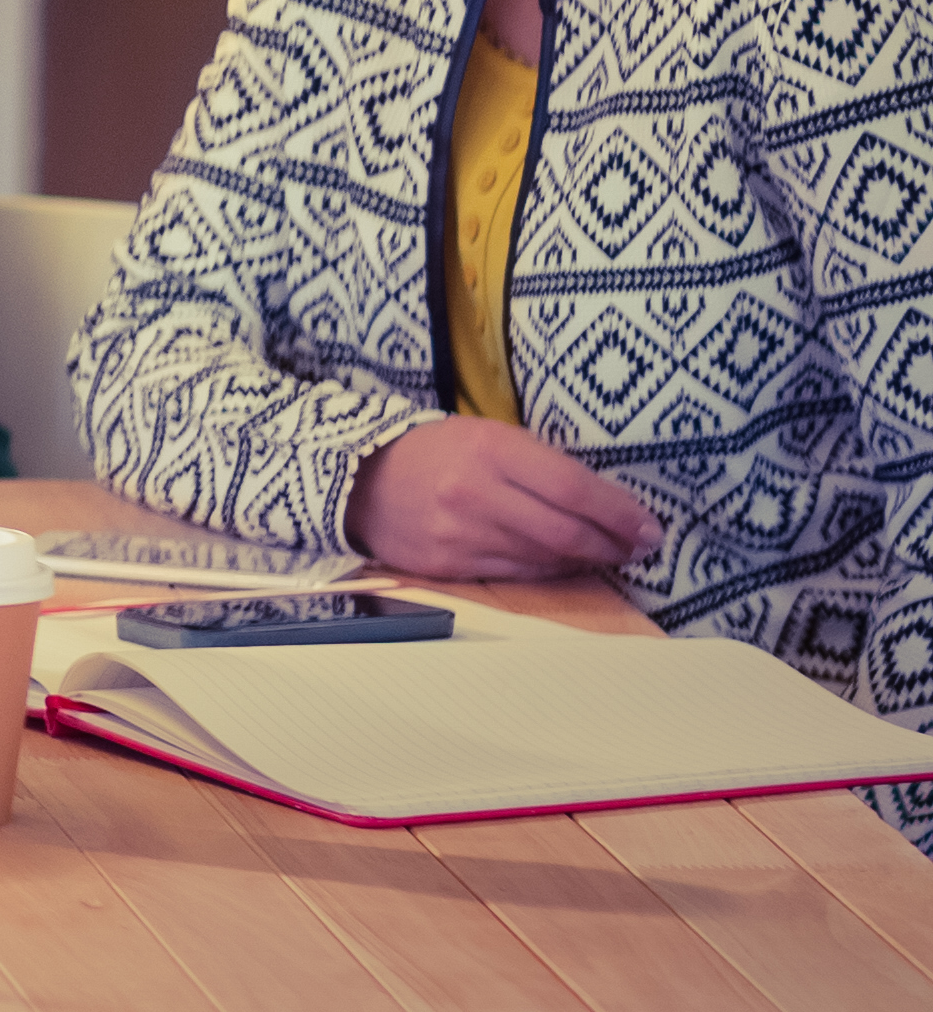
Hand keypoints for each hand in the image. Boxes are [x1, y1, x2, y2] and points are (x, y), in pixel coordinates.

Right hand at [348, 415, 661, 579]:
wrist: (360, 480)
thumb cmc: (437, 453)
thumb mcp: (491, 438)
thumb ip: (544, 467)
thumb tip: (607, 505)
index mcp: (492, 450)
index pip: (575, 490)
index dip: (621, 514)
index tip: (650, 529)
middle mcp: (475, 493)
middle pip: (566, 531)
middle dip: (613, 544)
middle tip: (639, 548)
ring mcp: (458, 533)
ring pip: (544, 557)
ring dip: (584, 559)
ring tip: (605, 554)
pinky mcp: (446, 565)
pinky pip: (515, 574)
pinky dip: (547, 571)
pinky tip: (561, 563)